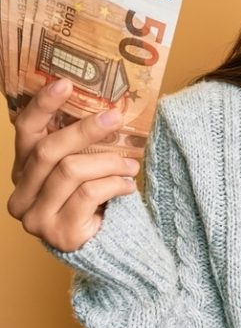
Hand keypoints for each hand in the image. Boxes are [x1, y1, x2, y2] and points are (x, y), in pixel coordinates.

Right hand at [6, 78, 140, 251]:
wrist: (109, 245)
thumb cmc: (96, 198)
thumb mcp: (85, 167)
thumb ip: (82, 145)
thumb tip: (107, 106)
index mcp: (24, 171)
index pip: (25, 131)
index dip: (43, 105)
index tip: (64, 83)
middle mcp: (21, 195)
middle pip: (49, 150)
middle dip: (85, 130)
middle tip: (115, 117)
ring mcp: (36, 218)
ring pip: (72, 171)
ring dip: (109, 163)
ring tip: (132, 167)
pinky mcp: (59, 234)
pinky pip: (89, 194)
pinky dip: (115, 184)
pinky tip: (129, 187)